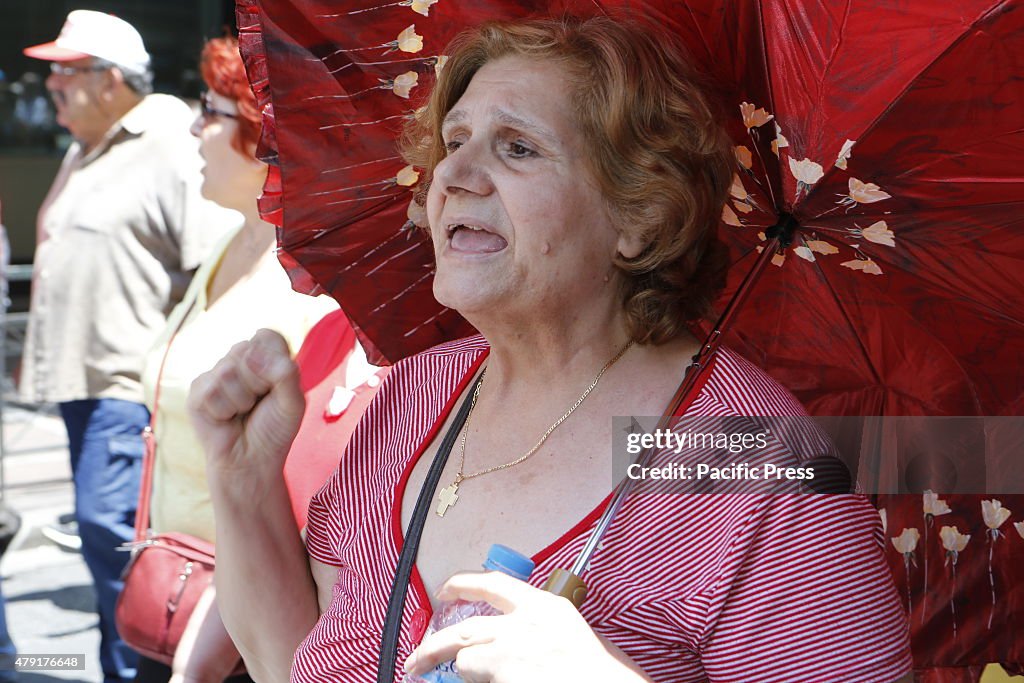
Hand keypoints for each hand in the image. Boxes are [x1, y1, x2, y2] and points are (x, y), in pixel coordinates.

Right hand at [187, 329, 304, 481]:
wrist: (252, 460)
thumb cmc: (275, 430)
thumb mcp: (294, 402)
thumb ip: (285, 374)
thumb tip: (253, 355)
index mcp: (266, 355)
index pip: (267, 336)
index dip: (274, 361)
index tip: (276, 384)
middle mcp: (240, 359)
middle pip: (245, 350)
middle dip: (258, 383)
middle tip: (258, 403)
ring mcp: (217, 373)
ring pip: (226, 370)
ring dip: (241, 400)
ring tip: (242, 412)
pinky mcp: (197, 390)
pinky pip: (210, 390)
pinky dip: (223, 411)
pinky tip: (226, 419)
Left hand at [403, 572, 651, 682]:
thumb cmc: (604, 674)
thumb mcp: (576, 634)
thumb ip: (542, 627)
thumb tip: (514, 637)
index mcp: (546, 606)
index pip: (493, 583)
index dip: (463, 584)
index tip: (444, 590)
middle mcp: (525, 624)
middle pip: (463, 629)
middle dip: (433, 646)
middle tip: (416, 660)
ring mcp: (513, 653)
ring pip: (466, 660)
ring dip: (466, 673)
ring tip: (472, 680)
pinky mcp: (505, 676)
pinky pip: (476, 681)